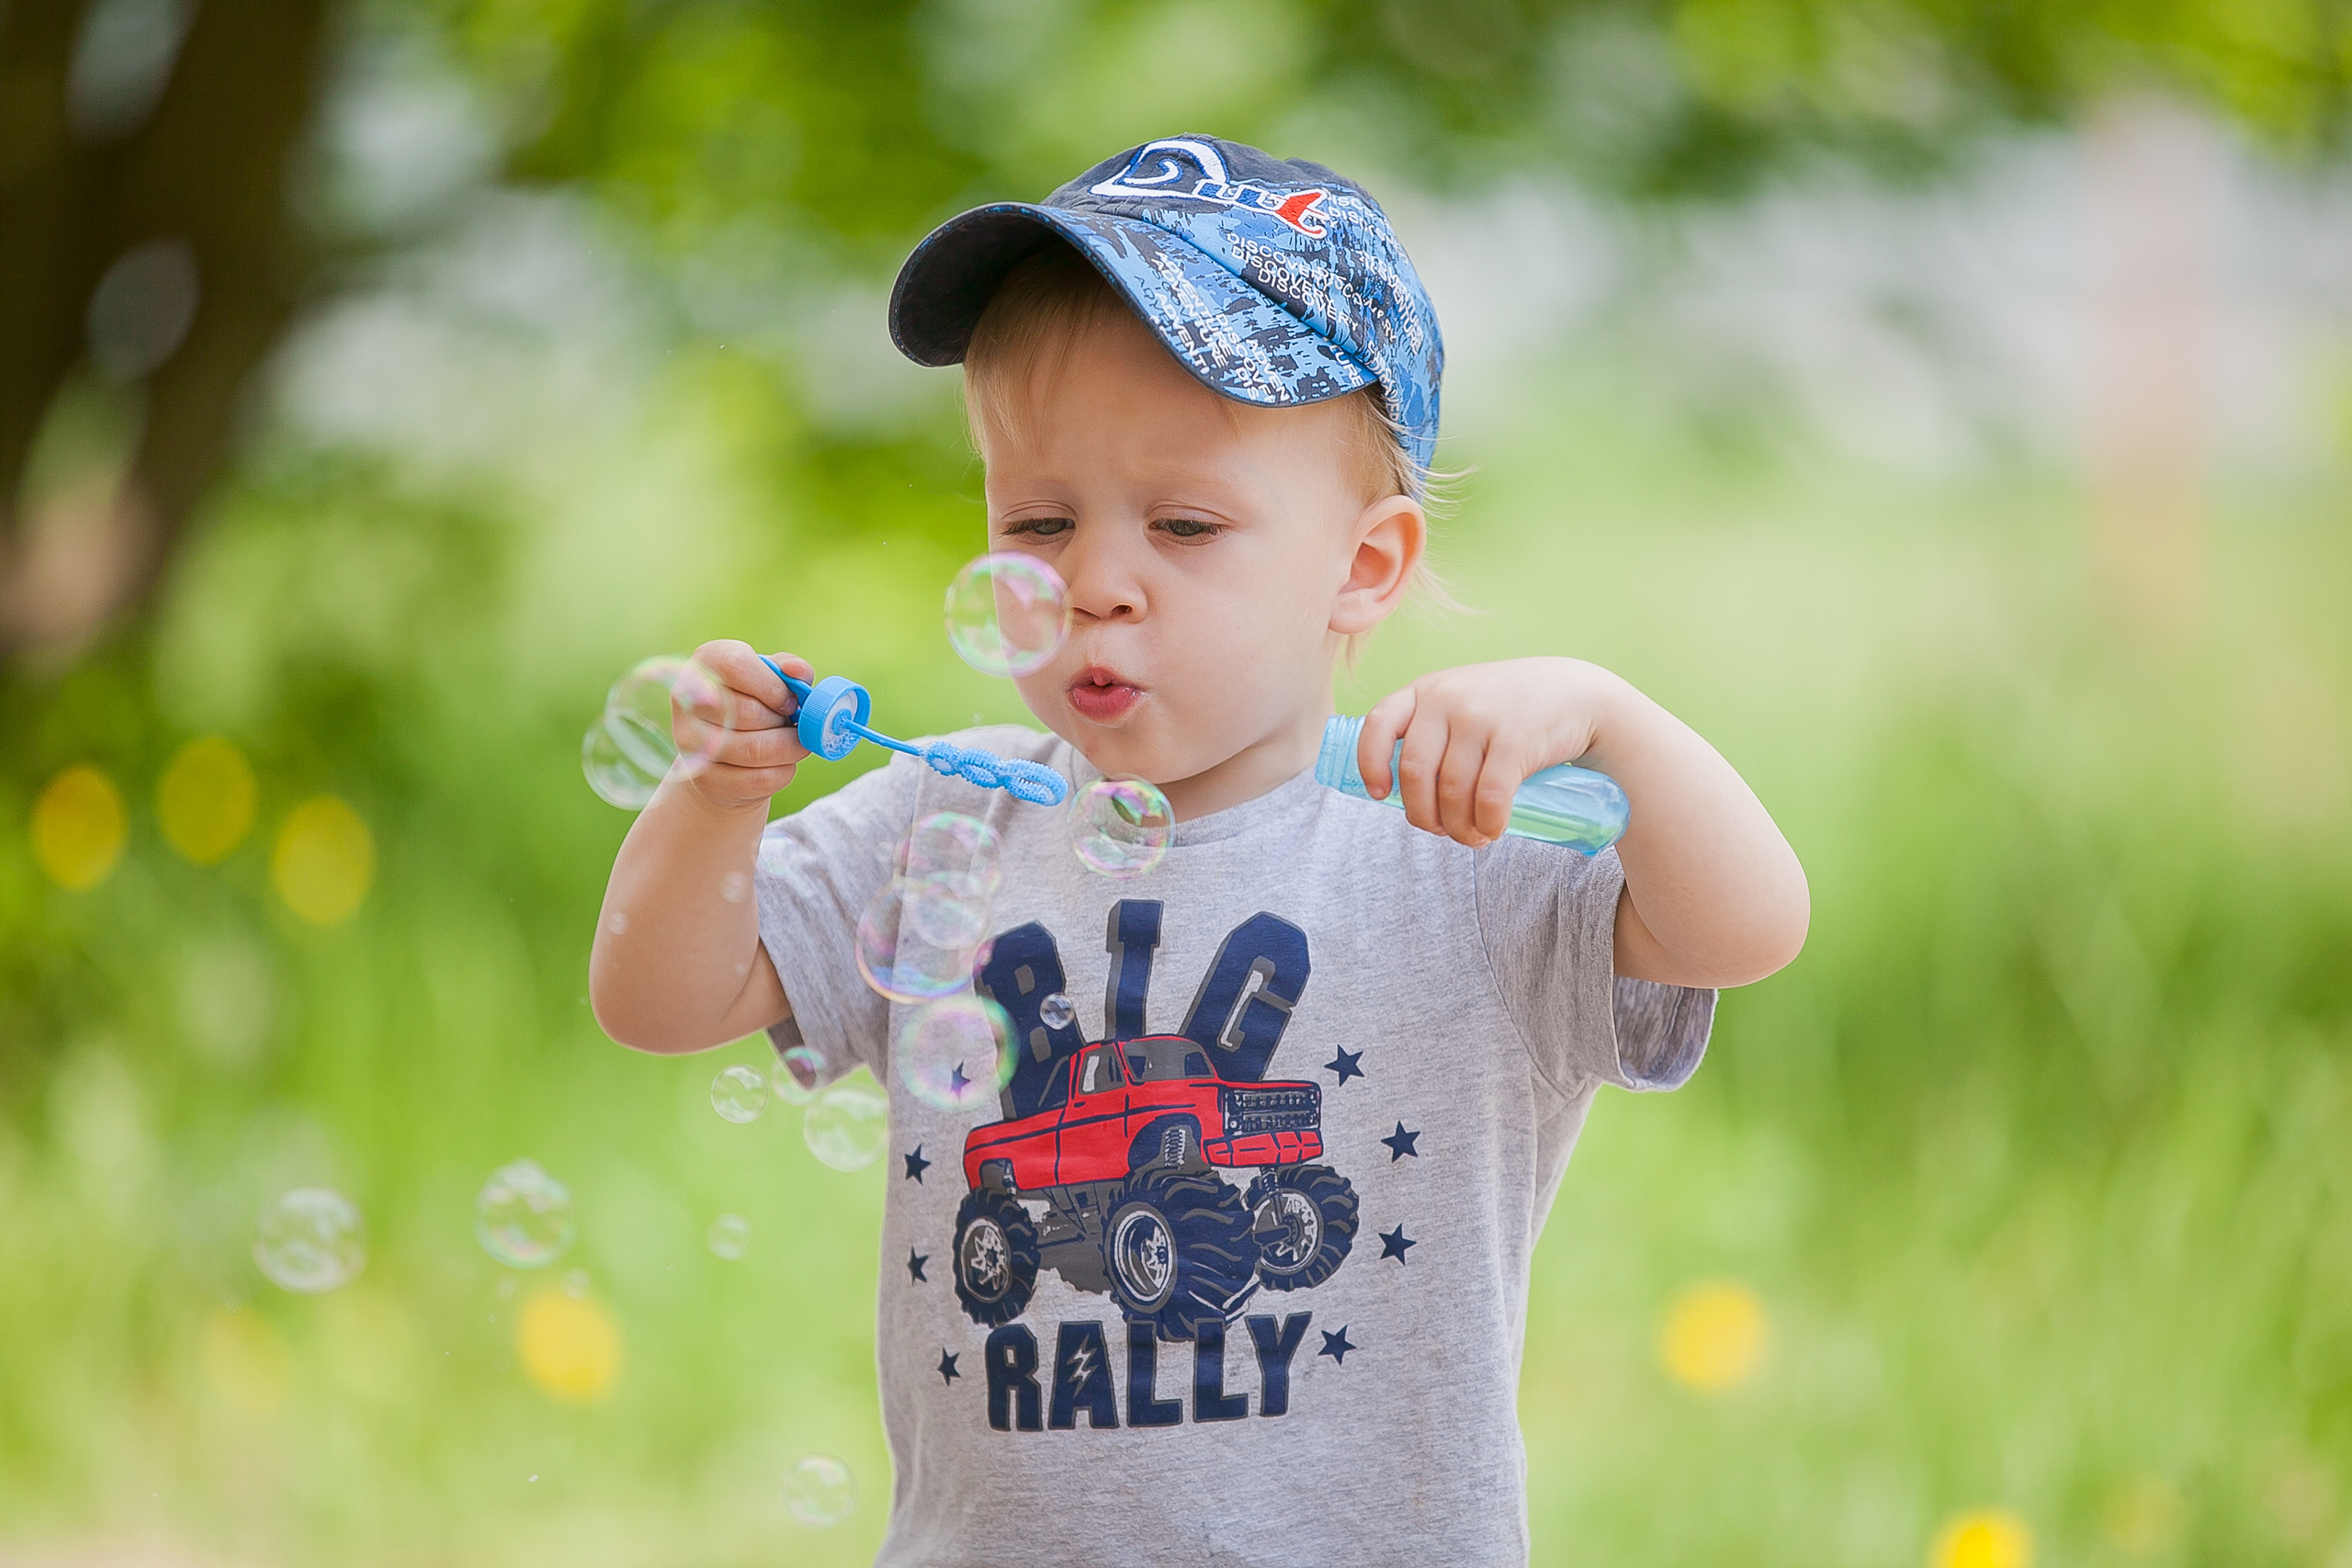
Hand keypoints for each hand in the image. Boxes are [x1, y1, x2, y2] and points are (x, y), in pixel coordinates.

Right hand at [675, 641, 811, 811]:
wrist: (725, 754)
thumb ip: (788, 669)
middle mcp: (688, 700)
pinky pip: (759, 779)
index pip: (736, 666)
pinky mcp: (705, 780)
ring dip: (789, 748)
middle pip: (749, 712)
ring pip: (756, 750)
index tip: (789, 701)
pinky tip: (781, 763)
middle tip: (791, 725)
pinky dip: (783, 772)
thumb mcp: (770, 677)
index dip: (772, 686)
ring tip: (792, 743)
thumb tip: (799, 672)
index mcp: (706, 662)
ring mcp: (690, 743)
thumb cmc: (754, 703)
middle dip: (784, 722)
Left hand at [1356, 657, 1621, 847]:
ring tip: (1472, 836)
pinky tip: (1492, 830)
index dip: (1371, 766)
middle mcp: (1448, 698)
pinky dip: (1487, 823)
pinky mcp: (1515, 739)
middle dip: (1423, 815)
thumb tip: (1402, 793)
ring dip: (1459, 827)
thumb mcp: (1463, 699)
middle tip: (1441, 831)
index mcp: (1427, 690)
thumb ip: (1432, 730)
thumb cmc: (1510, 708)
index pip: (1378, 725)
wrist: (1577, 693)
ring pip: (1451, 792)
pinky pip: (1488, 797)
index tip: (1381, 795)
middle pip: (1414, 773)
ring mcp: (1481, 717)